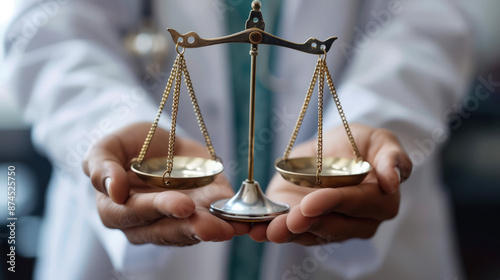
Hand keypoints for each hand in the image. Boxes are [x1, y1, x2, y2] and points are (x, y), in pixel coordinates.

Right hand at [83, 122, 248, 245]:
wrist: (158, 143)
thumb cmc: (128, 146)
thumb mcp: (107, 147)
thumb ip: (101, 166)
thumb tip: (112, 191)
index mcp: (115, 209)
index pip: (132, 213)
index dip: (156, 209)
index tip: (181, 205)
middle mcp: (143, 224)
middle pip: (164, 231)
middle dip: (188, 227)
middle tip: (210, 224)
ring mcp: (171, 224)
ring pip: (188, 234)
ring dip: (210, 231)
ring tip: (228, 228)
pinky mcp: (197, 219)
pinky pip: (210, 226)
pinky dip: (226, 223)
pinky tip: (239, 223)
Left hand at [249, 124, 411, 244]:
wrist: (332, 150)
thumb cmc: (360, 143)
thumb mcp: (380, 139)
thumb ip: (391, 157)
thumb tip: (394, 181)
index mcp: (381, 201)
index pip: (358, 204)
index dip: (335, 203)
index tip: (311, 203)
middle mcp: (359, 222)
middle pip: (335, 226)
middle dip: (309, 223)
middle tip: (289, 220)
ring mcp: (332, 227)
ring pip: (312, 235)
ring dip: (289, 234)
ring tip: (269, 230)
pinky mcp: (308, 226)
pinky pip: (293, 234)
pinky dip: (273, 232)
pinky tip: (257, 231)